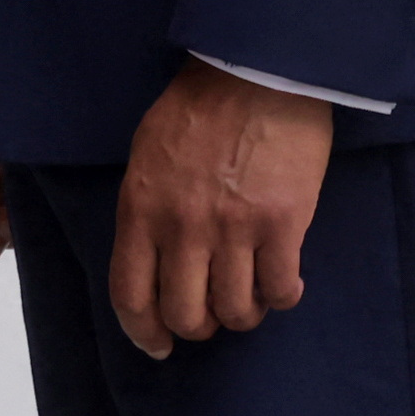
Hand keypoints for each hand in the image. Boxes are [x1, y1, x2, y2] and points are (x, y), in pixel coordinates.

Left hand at [105, 59, 334, 360]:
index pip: (131, 294)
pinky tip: (283, 282)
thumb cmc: (198, 106)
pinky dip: (281, 296)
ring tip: (250, 293)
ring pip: (235, 311)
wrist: (255, 69)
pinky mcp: (281, 224)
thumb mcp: (148, 154)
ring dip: (243, 313)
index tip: (158, 346)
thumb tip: (155, 261)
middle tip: (212, 314)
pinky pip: (279, 290)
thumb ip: (147, 208)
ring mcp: (233, 228)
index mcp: (141, 207)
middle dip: (198, 327)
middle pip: (186, 315)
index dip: (143, 332)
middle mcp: (182, 226)